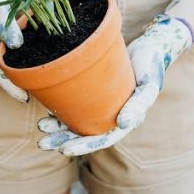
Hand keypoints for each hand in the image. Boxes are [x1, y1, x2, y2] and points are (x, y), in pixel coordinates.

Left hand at [36, 13, 193, 155]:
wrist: (150, 45)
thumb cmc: (151, 65)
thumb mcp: (149, 85)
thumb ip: (139, 105)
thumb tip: (123, 124)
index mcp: (126, 120)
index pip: (102, 140)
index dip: (83, 147)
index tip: (64, 149)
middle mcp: (112, 115)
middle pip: (85, 133)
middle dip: (63, 139)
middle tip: (43, 143)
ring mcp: (103, 103)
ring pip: (77, 120)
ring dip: (58, 127)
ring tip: (42, 125)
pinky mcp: (95, 90)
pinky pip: (76, 102)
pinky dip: (62, 106)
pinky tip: (48, 105)